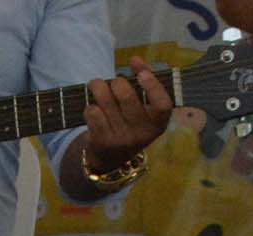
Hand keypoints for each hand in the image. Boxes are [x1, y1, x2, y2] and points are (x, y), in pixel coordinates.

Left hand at [83, 55, 174, 170]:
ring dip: (98, 87)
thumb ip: (145, 79)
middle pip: (127, 97)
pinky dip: (90, 106)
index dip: (153, 86)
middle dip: (117, 82)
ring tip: (96, 86)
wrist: (111, 158)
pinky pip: (92, 113)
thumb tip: (135, 59)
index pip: (162, 105)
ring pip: (105, 101)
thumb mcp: (144, 106)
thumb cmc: (130, 121)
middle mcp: (143, 134)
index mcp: (159, 124)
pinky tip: (93, 109)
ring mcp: (122, 140)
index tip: (141, 74)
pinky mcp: (103, 143)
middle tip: (114, 82)